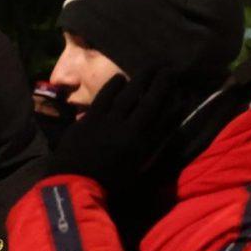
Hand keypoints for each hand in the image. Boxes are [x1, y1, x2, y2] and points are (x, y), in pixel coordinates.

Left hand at [47, 72, 190, 201]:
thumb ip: (152, 145)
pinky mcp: (89, 118)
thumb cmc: (110, 182)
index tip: (177, 81)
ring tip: (147, 68)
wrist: (73, 183)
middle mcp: (124, 125)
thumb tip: (167, 125)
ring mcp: (105, 120)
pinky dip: (113, 86)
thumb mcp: (138, 167)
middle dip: (156, 80)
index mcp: (138, 139)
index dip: (168, 93)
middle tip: (165, 66)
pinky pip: (103, 97)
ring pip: (125, 93)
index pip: (158, 111)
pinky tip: (119, 79)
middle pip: (144, 97)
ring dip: (137, 79)